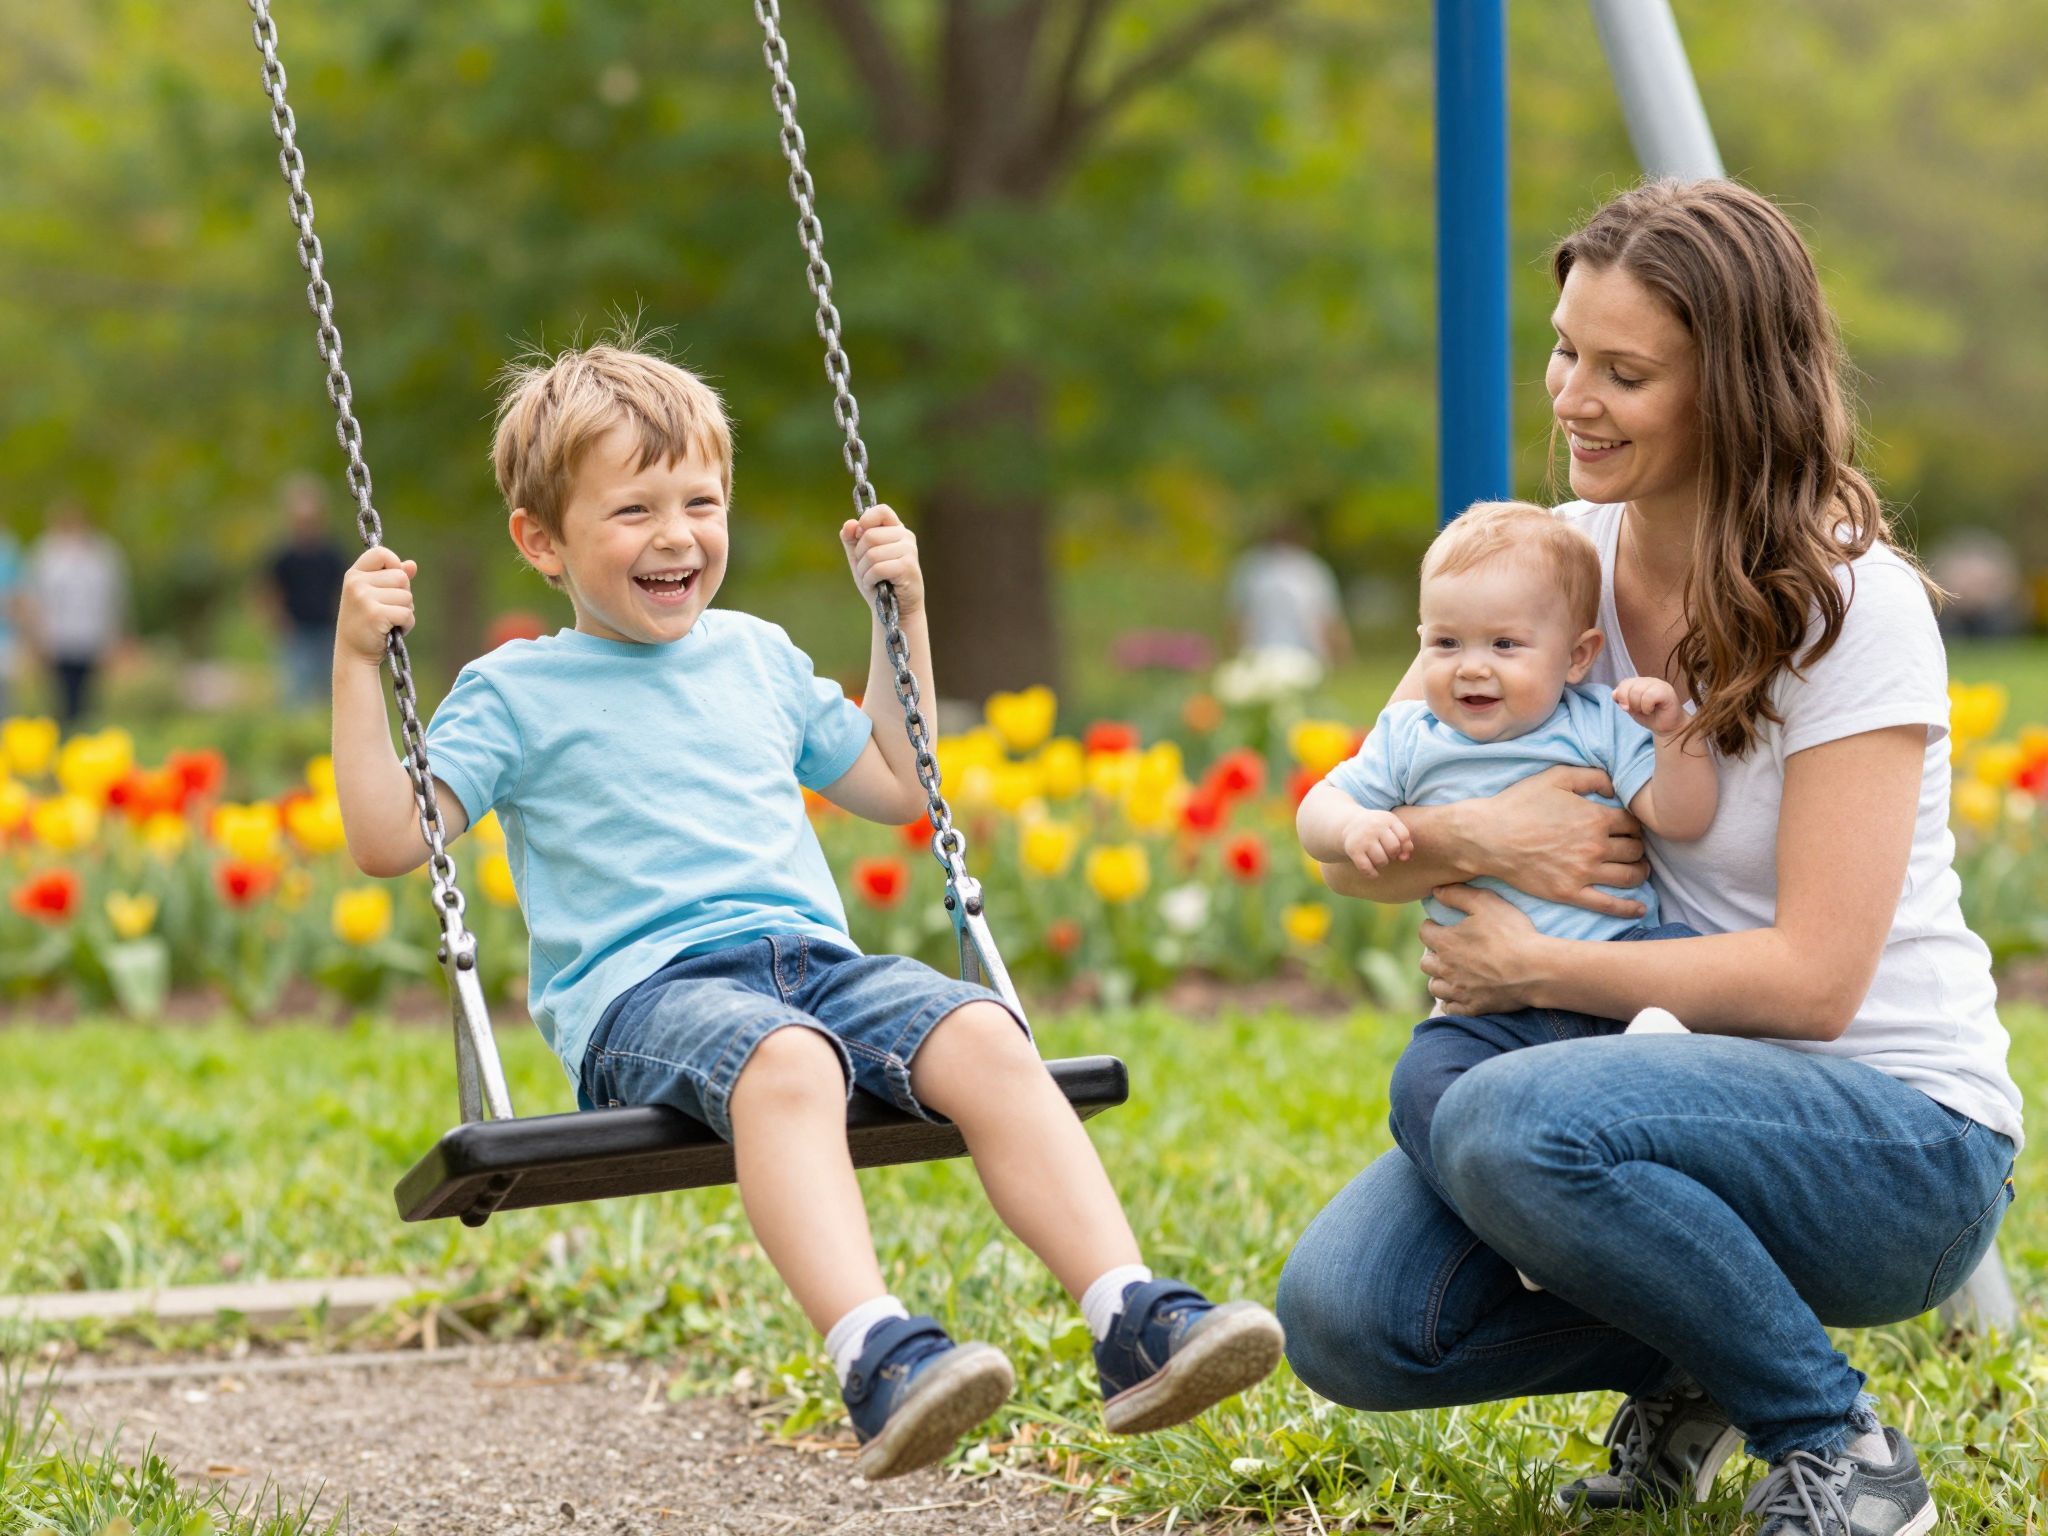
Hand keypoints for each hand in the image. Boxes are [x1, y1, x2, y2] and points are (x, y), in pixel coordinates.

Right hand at [337, 547, 415, 664]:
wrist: (354, 655)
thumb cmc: (367, 624)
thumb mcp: (375, 596)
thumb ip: (392, 578)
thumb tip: (412, 565)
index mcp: (354, 574)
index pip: (380, 552)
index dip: (394, 564)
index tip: (394, 581)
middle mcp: (356, 583)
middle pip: (401, 577)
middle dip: (404, 595)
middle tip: (389, 610)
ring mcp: (364, 598)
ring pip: (407, 596)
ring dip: (406, 612)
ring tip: (389, 622)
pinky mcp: (375, 614)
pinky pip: (407, 613)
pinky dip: (407, 625)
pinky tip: (393, 631)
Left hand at [840, 505, 922, 615]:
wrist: (895, 610)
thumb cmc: (878, 581)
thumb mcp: (859, 557)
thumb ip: (851, 539)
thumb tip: (849, 524)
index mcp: (895, 529)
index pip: (881, 510)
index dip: (865, 521)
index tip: (859, 537)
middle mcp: (906, 536)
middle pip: (869, 535)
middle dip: (860, 556)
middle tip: (867, 569)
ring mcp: (910, 551)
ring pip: (872, 553)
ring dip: (864, 571)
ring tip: (872, 579)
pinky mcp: (908, 567)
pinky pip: (878, 568)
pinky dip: (870, 580)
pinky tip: (876, 585)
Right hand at [1342, 807, 1412, 874]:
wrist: (1349, 825)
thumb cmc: (1377, 829)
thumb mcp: (1391, 828)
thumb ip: (1404, 841)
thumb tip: (1404, 858)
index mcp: (1387, 819)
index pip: (1404, 836)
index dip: (1404, 846)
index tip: (1398, 846)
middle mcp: (1375, 826)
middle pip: (1393, 848)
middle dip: (1393, 854)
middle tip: (1386, 852)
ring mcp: (1363, 838)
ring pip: (1381, 860)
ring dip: (1382, 863)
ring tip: (1378, 858)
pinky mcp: (1353, 849)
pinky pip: (1367, 868)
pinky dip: (1372, 874)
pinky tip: (1373, 872)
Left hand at [1418, 885, 1545, 1013]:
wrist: (1534, 969)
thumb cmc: (1511, 933)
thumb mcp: (1486, 903)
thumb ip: (1457, 894)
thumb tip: (1436, 891)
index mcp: (1446, 942)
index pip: (1424, 932)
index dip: (1432, 926)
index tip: (1440, 925)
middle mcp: (1446, 968)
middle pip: (1425, 963)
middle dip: (1433, 955)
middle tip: (1447, 950)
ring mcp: (1458, 990)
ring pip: (1435, 987)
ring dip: (1440, 979)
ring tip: (1452, 973)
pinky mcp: (1472, 1007)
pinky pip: (1450, 1008)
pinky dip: (1451, 1001)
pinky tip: (1460, 994)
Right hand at [1475, 765, 1648, 918]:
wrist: (1488, 837)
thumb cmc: (1519, 804)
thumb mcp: (1555, 777)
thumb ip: (1592, 777)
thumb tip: (1616, 788)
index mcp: (1596, 818)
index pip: (1633, 823)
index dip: (1634, 824)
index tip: (1628, 826)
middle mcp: (1596, 847)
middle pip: (1635, 849)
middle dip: (1636, 846)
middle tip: (1630, 846)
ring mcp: (1584, 873)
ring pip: (1630, 876)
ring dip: (1639, 872)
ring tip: (1636, 868)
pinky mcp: (1570, 893)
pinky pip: (1609, 904)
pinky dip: (1629, 907)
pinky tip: (1640, 908)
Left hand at [1614, 675, 1685, 735]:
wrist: (1668, 728)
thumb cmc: (1650, 717)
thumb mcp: (1632, 708)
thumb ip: (1622, 699)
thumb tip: (1614, 694)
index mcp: (1640, 682)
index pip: (1624, 683)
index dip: (1621, 697)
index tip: (1626, 708)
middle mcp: (1649, 681)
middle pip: (1629, 687)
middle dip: (1630, 703)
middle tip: (1639, 710)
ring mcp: (1659, 684)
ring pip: (1637, 691)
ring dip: (1638, 706)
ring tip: (1646, 710)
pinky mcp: (1667, 691)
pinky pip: (1649, 696)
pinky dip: (1647, 707)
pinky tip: (1652, 710)